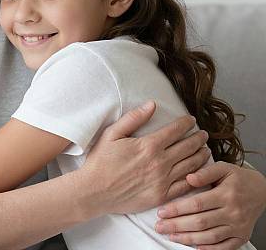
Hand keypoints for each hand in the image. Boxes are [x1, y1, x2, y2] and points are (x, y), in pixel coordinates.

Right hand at [75, 101, 209, 217]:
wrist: (95, 191)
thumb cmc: (101, 161)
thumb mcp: (112, 134)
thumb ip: (134, 118)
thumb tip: (152, 104)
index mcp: (148, 145)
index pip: (174, 131)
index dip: (185, 123)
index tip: (191, 119)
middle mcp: (160, 163)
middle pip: (187, 147)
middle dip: (198, 138)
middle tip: (204, 134)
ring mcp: (162, 181)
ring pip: (190, 166)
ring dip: (201, 156)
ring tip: (206, 150)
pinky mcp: (162, 196)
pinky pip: (185, 186)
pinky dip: (196, 177)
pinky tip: (200, 172)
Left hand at [156, 161, 265, 248]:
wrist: (262, 190)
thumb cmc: (237, 177)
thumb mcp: (223, 168)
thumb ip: (205, 172)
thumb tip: (188, 178)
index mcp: (225, 194)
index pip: (197, 204)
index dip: (177, 209)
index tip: (161, 212)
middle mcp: (232, 212)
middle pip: (200, 222)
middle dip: (177, 226)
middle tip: (159, 227)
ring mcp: (238, 226)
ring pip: (210, 236)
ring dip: (188, 238)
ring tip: (171, 236)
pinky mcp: (242, 236)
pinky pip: (225, 247)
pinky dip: (210, 249)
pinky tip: (195, 247)